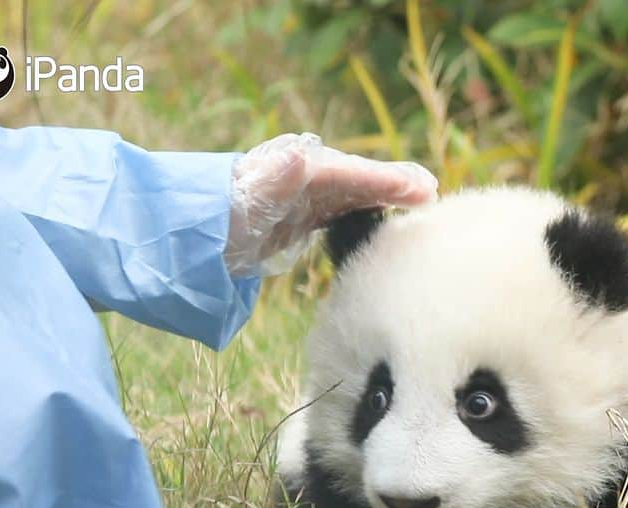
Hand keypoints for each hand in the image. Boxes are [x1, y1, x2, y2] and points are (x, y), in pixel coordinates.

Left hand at [226, 132, 437, 275]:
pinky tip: (385, 213)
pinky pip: (343, 208)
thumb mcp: (244, 199)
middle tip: (432, 191)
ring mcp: (305, 197)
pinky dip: (367, 208)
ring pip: (355, 193)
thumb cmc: (219, 215)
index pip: (351, 175)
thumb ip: (273, 180)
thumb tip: (300, 157)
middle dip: (396, 183)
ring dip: (386, 194)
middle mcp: (306, 179)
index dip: (385, 180)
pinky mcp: (301, 215)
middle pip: (359, 179)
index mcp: (297, 172)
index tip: (419, 187)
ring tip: (423, 199)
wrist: (194, 229)